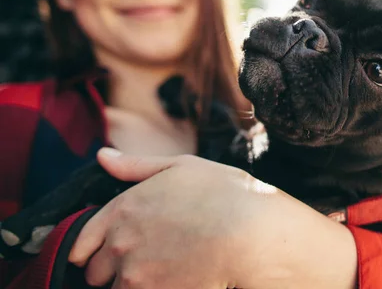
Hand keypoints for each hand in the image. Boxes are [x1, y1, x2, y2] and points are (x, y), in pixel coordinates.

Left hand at [69, 148, 356, 288]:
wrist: (249, 234)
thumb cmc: (222, 195)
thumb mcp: (180, 167)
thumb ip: (135, 165)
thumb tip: (102, 155)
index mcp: (123, 208)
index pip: (83, 241)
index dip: (91, 248)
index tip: (105, 252)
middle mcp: (120, 243)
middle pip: (95, 271)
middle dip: (112, 268)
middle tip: (141, 262)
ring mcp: (134, 274)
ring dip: (129, 284)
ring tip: (158, 272)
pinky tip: (170, 281)